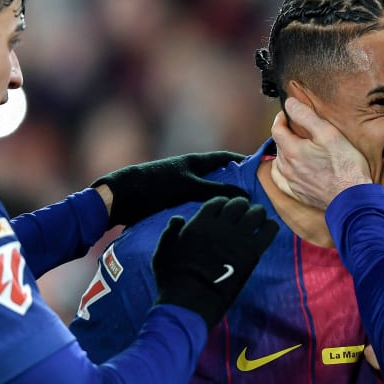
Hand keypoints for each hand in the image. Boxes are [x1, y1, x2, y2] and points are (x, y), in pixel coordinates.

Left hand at [92, 151, 247, 226]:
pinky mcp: (173, 202)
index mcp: (193, 162)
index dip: (243, 162)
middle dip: (236, 184)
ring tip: (239, 213)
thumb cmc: (154, 185)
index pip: (225, 159)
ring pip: (208, 193)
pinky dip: (208, 211)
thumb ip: (216, 190)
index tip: (261, 168)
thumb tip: (245, 196)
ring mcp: (181, 188)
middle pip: (218, 177)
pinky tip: (217, 224)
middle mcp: (189, 173)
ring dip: (221, 201)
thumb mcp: (188, 186)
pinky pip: (197, 205)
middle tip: (256, 196)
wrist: (121, 196)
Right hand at [151, 196, 278, 326]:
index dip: (223, 204)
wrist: (191, 301)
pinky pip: (270, 229)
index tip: (225, 212)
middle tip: (243, 216)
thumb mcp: (162, 253)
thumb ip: (170, 233)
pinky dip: (270, 227)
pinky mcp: (252, 252)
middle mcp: (220, 226)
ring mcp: (238, 238)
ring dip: (257, 215)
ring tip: (256, 222)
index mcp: (198, 223)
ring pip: (257, 213)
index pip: (218, 201)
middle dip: (242, 207)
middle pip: (239, 203)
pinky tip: (265, 233)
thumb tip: (179, 218)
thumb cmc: (173, 280)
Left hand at [269, 97, 371, 209]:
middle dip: (285, 133)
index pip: (277, 129)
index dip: (281, 118)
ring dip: (284, 150)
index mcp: (292, 150)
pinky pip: (280, 180)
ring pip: (279, 161)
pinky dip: (281, 170)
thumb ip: (306, 116)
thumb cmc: (345, 166)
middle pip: (278, 144)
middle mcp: (287, 167)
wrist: (353, 198)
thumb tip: (289, 104)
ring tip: (296, 145)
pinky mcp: (298, 193)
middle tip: (297, 128)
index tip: (288, 113)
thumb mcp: (329, 133)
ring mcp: (291, 182)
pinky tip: (288, 168)